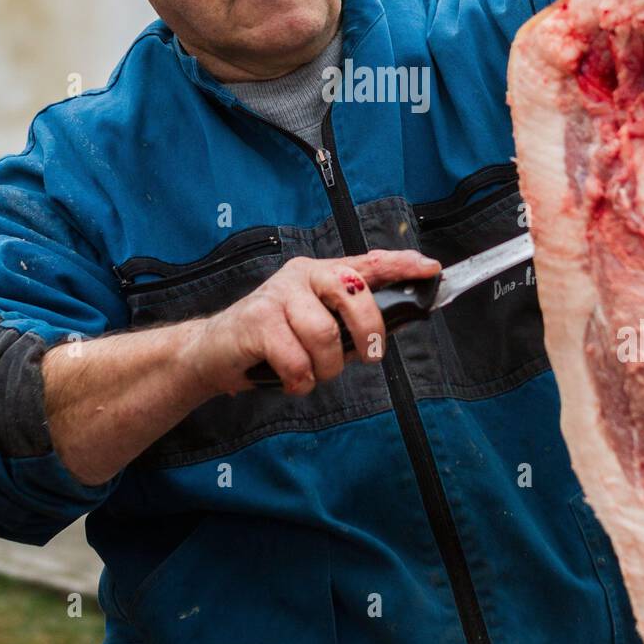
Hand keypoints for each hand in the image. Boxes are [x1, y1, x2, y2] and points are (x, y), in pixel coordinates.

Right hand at [190, 249, 441, 397]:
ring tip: (310, 373)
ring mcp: (277, 296)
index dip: (401, 264)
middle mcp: (301, 276)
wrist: (211, 352)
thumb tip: (390, 329)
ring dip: (325, 369)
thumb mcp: (314, 326)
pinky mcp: (257, 321)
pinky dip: (300, 381)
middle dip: (368, 331)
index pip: (367, 261)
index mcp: (320, 273)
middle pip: (352, 293)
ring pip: (325, 336)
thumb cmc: (272, 342)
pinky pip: (297, 361)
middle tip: (369, 357)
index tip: (432, 268)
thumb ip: (346, 322)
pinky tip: (289, 380)